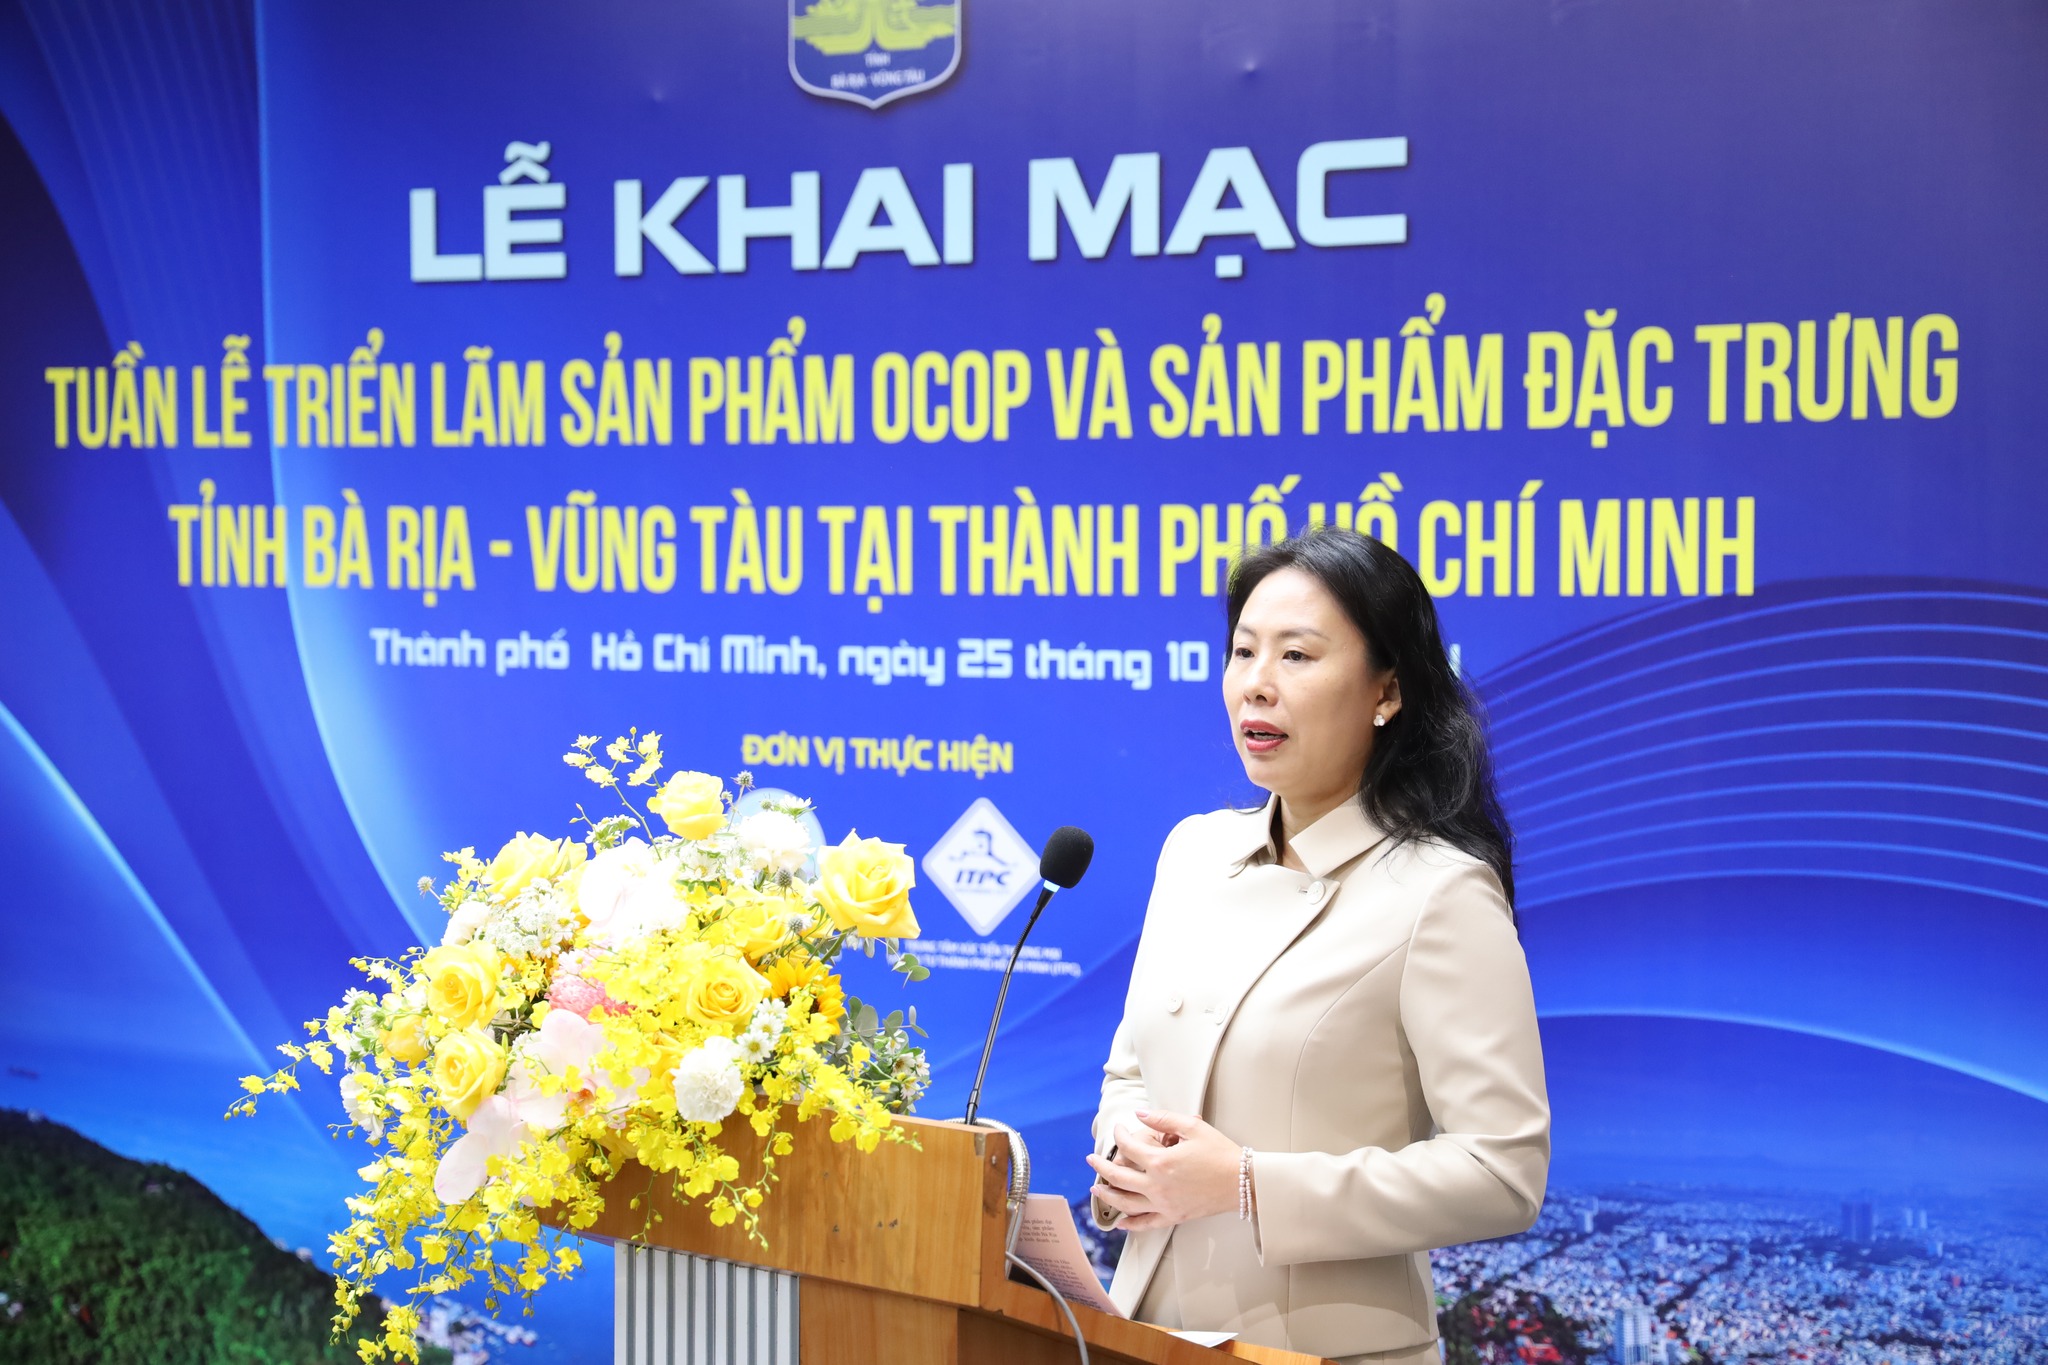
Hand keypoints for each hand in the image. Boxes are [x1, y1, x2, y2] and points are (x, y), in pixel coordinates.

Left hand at [1086, 1111, 1242, 1231]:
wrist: (1242, 1182)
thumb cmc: (1220, 1153)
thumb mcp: (1193, 1127)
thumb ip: (1163, 1119)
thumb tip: (1139, 1115)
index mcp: (1161, 1161)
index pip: (1129, 1147)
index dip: (1119, 1135)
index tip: (1119, 1128)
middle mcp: (1157, 1185)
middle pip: (1119, 1177)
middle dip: (1101, 1166)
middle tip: (1092, 1159)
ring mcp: (1163, 1204)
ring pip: (1126, 1203)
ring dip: (1108, 1194)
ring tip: (1096, 1188)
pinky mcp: (1173, 1217)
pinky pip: (1146, 1224)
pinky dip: (1130, 1224)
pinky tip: (1120, 1222)